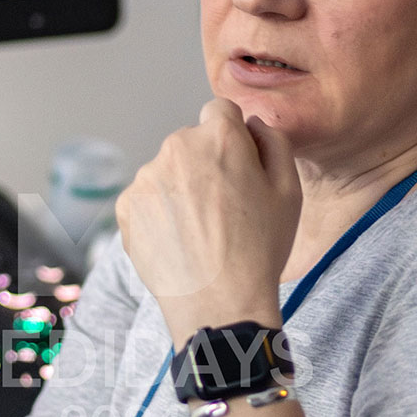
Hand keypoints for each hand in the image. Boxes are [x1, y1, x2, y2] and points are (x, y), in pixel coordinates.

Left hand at [116, 98, 300, 343]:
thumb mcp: (289, 191)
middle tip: (224, 208)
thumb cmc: (259, 250)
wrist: (219, 305)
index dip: (233, 138)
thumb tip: (252, 124)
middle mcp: (176, 147)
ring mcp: (146, 177)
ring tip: (201, 231)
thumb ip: (273, 142)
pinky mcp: (126, 206)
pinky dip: (159, 214)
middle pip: (191, 142)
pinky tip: (179, 241)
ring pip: (167, 171)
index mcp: (219, 137)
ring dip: (180, 189)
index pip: (221, 111)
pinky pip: (146, 198)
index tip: (238, 168)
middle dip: (205, 164)